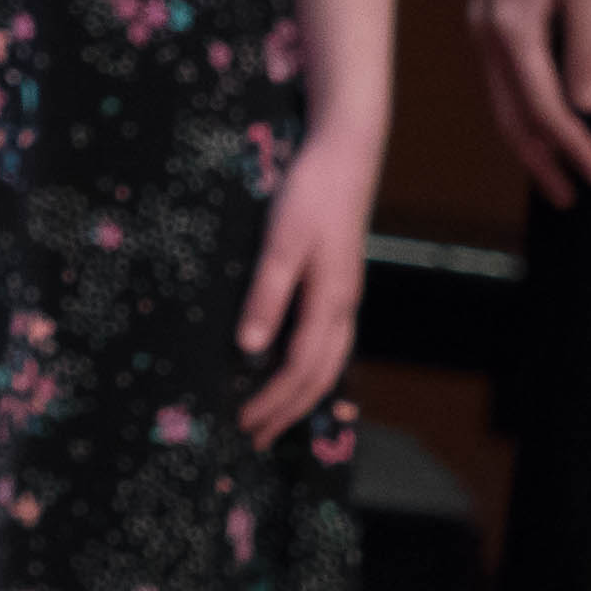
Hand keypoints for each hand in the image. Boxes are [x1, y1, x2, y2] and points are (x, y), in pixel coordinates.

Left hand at [235, 124, 378, 442]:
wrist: (346, 154)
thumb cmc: (310, 194)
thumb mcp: (281, 242)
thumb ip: (266, 295)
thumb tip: (248, 348)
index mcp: (329, 302)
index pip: (300, 370)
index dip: (273, 401)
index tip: (244, 422)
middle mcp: (342, 307)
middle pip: (319, 376)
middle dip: (288, 410)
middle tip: (255, 436)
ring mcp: (345, 296)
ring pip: (329, 362)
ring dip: (301, 394)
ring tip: (274, 415)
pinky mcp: (339, 282)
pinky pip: (329, 342)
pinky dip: (311, 368)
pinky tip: (294, 368)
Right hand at [467, 0, 590, 204]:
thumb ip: (585, 46)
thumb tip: (588, 108)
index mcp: (511, 26)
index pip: (541, 105)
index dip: (569, 145)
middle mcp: (486, 31)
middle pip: (508, 114)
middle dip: (539, 159)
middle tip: (569, 197)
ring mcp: (481, 23)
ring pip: (499, 99)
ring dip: (527, 140)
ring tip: (555, 172)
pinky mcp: (487, 13)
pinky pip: (498, 77)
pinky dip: (517, 109)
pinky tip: (536, 119)